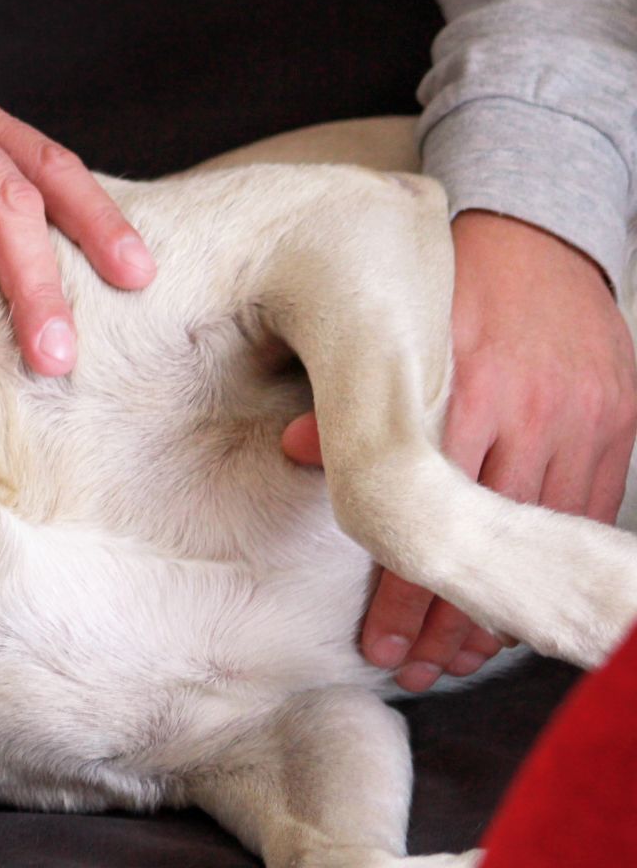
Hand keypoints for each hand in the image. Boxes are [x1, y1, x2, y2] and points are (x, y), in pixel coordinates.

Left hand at [284, 210, 635, 689]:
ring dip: (499, 605)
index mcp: (466, 379)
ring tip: (457, 658)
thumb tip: (296, 450)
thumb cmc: (445, 280)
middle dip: (448, 616)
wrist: (536, 232)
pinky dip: (549, 564)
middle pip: (486, 537)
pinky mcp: (617, 422)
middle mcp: (530, 406)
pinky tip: (516, 604)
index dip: (404, 583)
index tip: (378, 640)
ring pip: (541, 538)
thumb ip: (345, 383)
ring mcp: (583, 417)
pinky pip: (586, 513)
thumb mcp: (387, 315)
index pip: (430, 505)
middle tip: (411, 668)